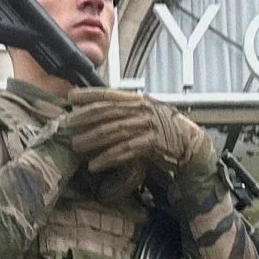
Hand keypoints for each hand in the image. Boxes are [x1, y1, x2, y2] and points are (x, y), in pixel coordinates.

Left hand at [59, 87, 214, 183]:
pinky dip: (108, 157)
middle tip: (68, 124)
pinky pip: (126, 150)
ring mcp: (148, 125)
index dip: (90, 94)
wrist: (190, 144)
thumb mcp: (145, 115)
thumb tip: (98, 113)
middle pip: (108, 111)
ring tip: (76, 147)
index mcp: (139, 100)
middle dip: (85, 118)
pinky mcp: (153, 143)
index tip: (71, 96)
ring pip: (114, 130)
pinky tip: (94, 165)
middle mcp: (143, 109)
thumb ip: (125, 112)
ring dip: (92, 139)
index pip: (110, 94)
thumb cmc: (164, 131)